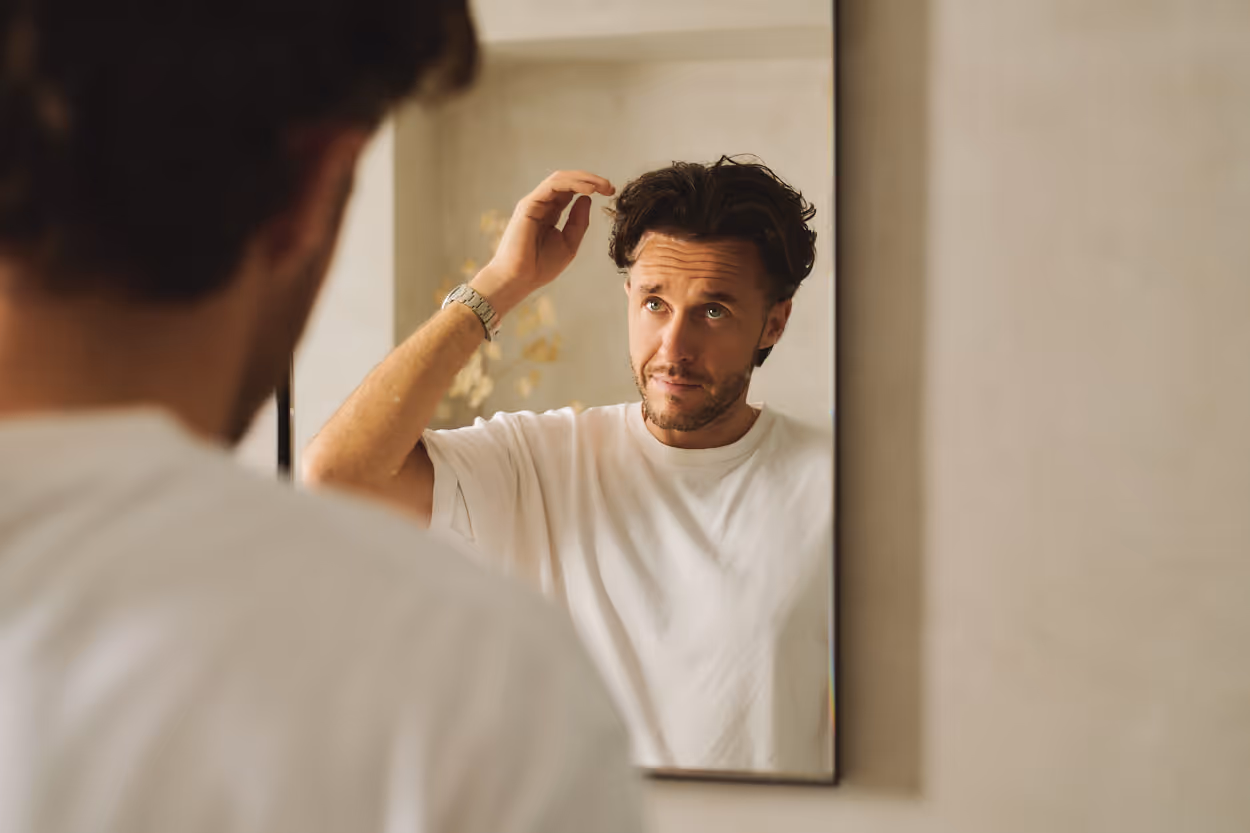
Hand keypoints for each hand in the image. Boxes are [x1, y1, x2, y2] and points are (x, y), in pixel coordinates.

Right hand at [471, 171, 614, 315]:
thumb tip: (587, 199)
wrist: (520, 279)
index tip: (610, 192)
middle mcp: (542, 204)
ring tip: (602, 186)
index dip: (591, 188)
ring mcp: (535, 202)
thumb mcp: (569, 243)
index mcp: (551, 213)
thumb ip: (578, 221)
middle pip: (567, 182)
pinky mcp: (529, 204)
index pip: (571, 191)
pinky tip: (588, 190)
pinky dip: (572, 184)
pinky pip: (552, 186)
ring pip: (560, 179)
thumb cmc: (540, 266)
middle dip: (591, 180)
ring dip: (584, 179)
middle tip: (610, 187)